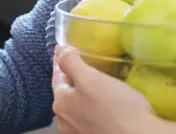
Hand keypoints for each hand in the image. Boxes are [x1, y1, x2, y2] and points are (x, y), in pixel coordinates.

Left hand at [52, 45, 166, 133]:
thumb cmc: (118, 108)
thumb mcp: (92, 79)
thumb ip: (71, 63)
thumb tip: (59, 50)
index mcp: (61, 103)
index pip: (58, 75)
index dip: (63, 61)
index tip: (65, 51)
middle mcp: (64, 121)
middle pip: (66, 94)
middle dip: (72, 80)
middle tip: (83, 67)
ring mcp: (77, 133)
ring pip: (77, 109)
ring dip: (82, 98)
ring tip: (95, 88)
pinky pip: (89, 120)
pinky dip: (92, 111)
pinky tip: (104, 108)